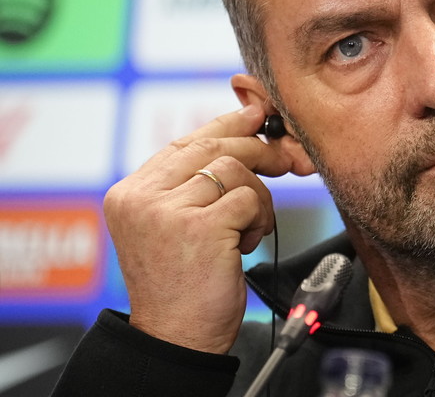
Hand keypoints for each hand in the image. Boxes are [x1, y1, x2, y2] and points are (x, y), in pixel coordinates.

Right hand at [104, 105, 291, 353]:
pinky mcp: (198, 227)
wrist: (177, 338)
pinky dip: (259, 218)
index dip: (224, 125)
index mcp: (129, 194)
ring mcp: (166, 211)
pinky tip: (248, 243)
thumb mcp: (176, 227)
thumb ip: (194, 184)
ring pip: (234, 170)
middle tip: (285, 159)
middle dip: (256, 150)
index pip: (183, 143)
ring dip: (258, 197)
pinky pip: (248, 198)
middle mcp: (141, 198)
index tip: (253, 117)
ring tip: (251, 228)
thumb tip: (242, 126)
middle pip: (211, 147)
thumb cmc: (183, 285)